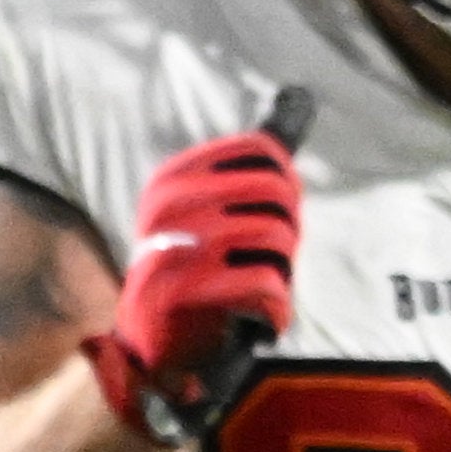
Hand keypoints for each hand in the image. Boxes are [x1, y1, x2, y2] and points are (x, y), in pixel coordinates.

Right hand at [85, 84, 312, 447]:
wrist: (156, 346)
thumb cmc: (200, 275)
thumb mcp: (214, 214)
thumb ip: (248, 171)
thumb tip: (294, 105)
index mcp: (175, 178)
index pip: (263, 153)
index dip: (288, 183)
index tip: (277, 211)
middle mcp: (169, 204)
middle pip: (278, 192)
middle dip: (290, 230)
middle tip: (270, 257)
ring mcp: (173, 244)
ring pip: (277, 236)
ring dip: (283, 269)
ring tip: (259, 285)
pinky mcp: (182, 290)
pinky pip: (267, 283)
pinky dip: (278, 307)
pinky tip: (258, 316)